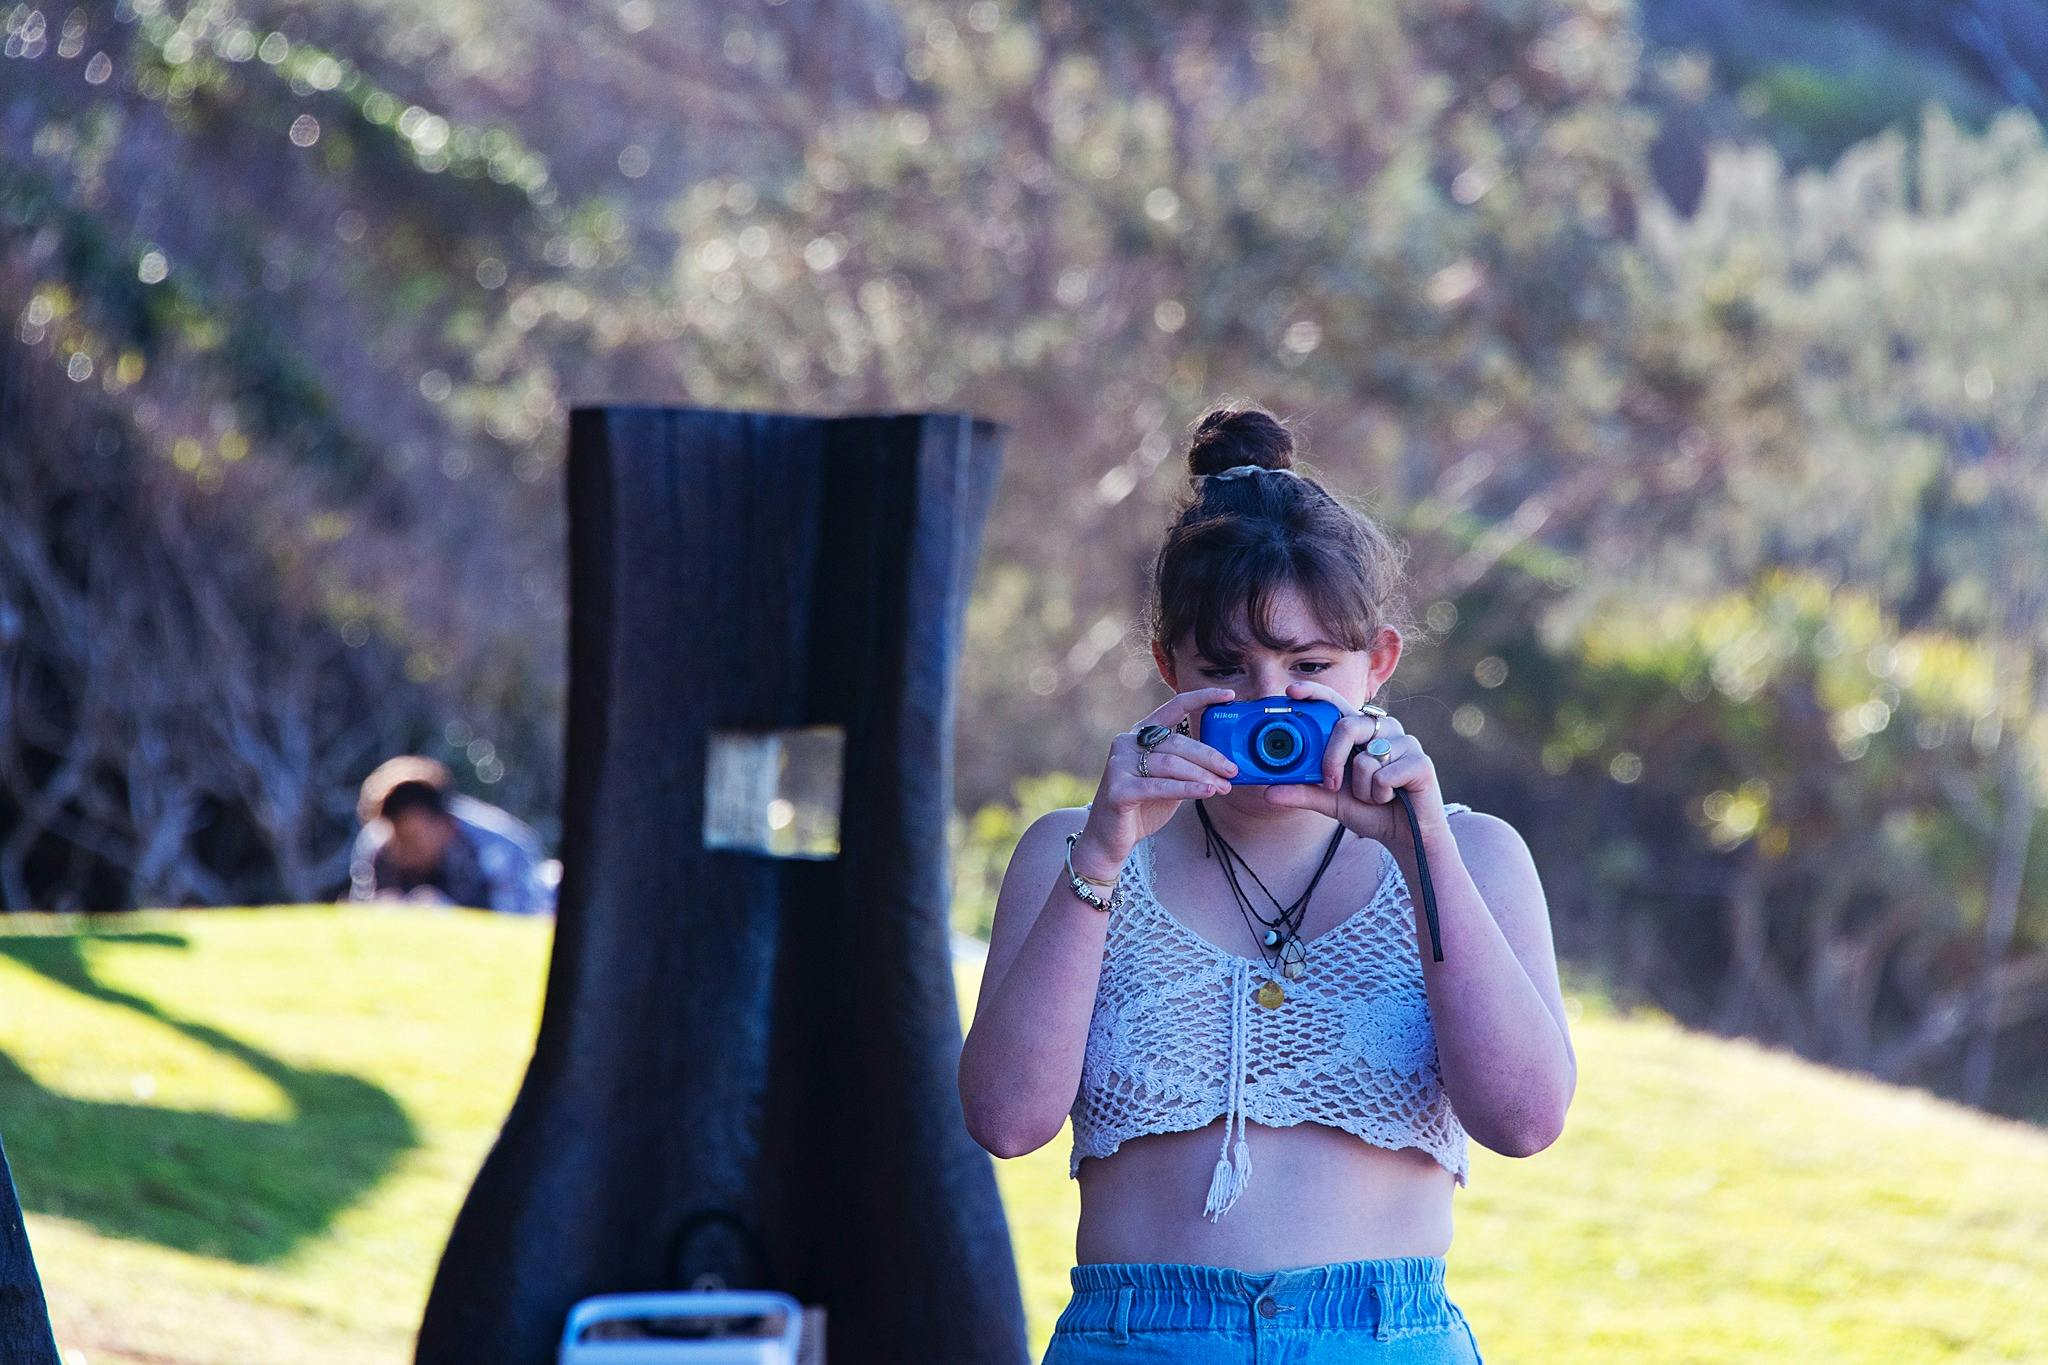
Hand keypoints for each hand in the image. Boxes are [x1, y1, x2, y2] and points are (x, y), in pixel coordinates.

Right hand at [1074, 686, 1239, 879]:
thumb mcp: (1168, 780)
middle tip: (1233, 770)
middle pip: (1177, 742)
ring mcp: (1119, 765)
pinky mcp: (1118, 789)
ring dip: (1203, 775)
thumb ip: (1186, 765)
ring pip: (1171, 764)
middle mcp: (1126, 743)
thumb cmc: (1142, 808)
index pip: (1173, 707)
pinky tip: (1207, 791)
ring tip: (1224, 787)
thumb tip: (1226, 762)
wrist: (1109, 840)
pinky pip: (1160, 786)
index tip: (1229, 695)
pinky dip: (1187, 788)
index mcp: (1140, 734)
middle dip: (1210, 756)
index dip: (1202, 698)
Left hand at [1258, 679, 1447, 847]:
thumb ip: (1303, 792)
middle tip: (1332, 784)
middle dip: (1332, 760)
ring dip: (1362, 789)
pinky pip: (1384, 776)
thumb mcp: (1330, 800)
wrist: (1407, 837)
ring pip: (1365, 759)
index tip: (1291, 692)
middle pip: (1347, 726)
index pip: (1335, 703)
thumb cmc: (1371, 810)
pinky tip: (1392, 798)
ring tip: (1375, 795)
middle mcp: (1383, 729)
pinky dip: (1381, 795)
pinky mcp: (1420, 762)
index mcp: (1360, 731)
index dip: (1315, 692)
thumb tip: (1268, 792)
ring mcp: (1405, 743)